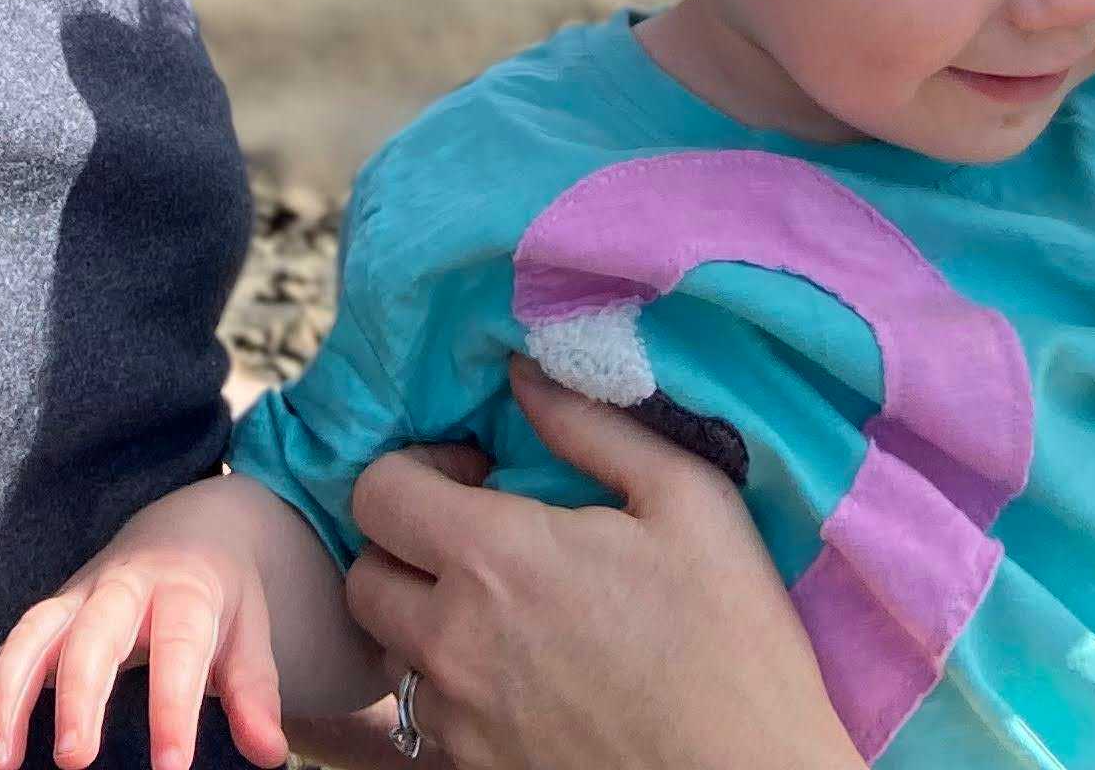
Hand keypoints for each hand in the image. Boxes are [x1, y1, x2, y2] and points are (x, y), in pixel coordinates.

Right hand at [0, 479, 294, 769]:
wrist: (186, 527)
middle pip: (96, 632)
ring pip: (33, 635)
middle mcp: (123, 587)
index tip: (171, 768)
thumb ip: (255, 690)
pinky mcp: (47, 615)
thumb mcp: (248, 630)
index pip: (180, 645)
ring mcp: (77, 597)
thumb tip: (270, 754)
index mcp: (185, 587)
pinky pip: (5, 651)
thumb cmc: (218, 594)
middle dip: (81, 694)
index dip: (173, 707)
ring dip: (9, 696)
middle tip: (74, 760)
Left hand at [343, 362, 856, 769]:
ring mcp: (460, 721)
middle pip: (363, 577)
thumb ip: (591, 426)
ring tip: (503, 607)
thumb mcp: (688, 499)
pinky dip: (456, 684)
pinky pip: (429, 716)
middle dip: (405, 543)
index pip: (377, 494)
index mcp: (498, 560)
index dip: (413, 469)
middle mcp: (454, 644)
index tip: (476, 475)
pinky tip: (526, 671)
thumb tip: (524, 374)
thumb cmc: (731, 638)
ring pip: (392, 651)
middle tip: (478, 536)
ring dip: (426, 617)